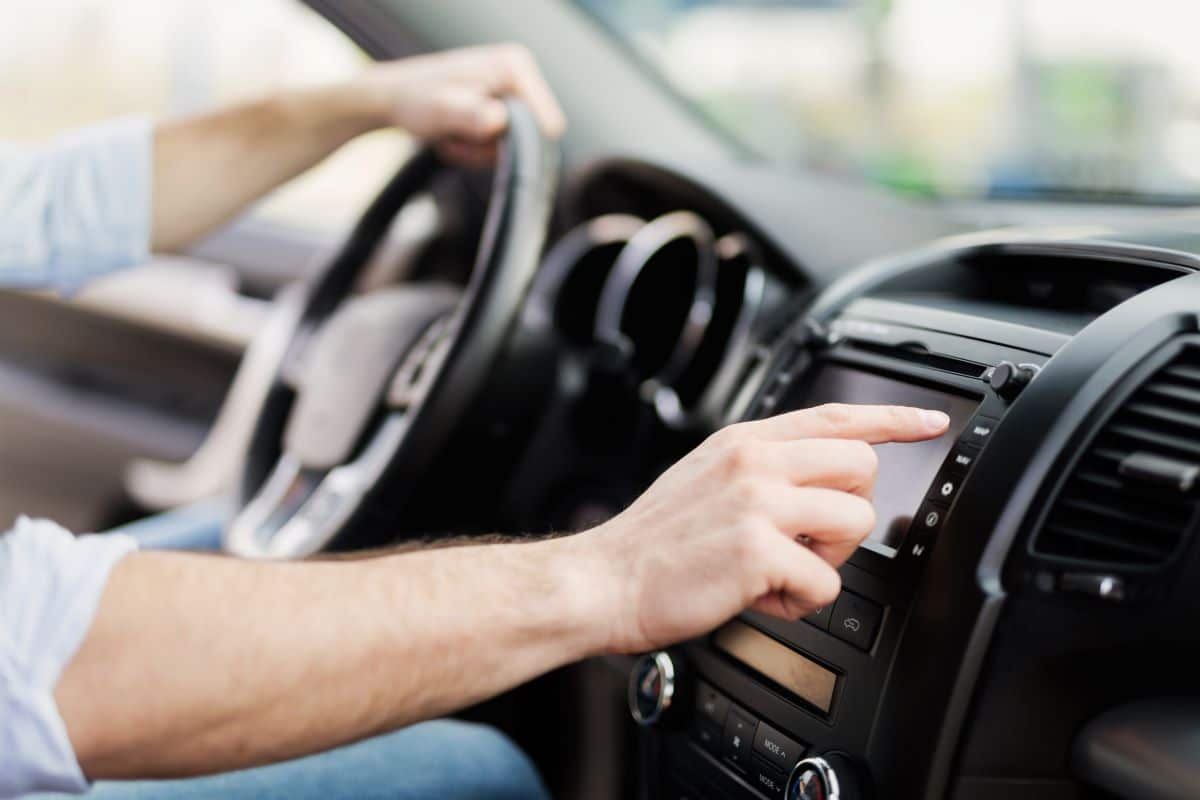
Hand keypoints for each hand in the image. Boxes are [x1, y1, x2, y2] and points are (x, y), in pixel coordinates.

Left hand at [352, 44, 566, 166]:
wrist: (393, 98)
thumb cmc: (414, 99)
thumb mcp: (442, 109)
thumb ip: (471, 115)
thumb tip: (499, 122)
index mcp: (515, 67)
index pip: (546, 123)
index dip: (519, 144)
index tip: (482, 141)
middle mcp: (519, 76)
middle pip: (530, 139)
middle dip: (493, 148)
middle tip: (459, 141)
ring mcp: (510, 93)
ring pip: (513, 147)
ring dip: (480, 152)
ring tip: (452, 138)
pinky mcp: (501, 108)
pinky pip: (500, 145)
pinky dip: (476, 149)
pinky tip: (455, 137)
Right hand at [573, 404, 949, 654]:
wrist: (604, 580)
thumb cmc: (653, 542)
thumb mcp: (705, 477)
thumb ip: (758, 469)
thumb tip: (814, 485)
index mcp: (745, 442)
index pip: (836, 415)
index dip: (893, 418)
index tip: (930, 422)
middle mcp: (755, 462)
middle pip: (863, 467)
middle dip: (852, 512)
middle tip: (810, 539)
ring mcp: (758, 502)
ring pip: (857, 522)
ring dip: (829, 559)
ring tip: (782, 569)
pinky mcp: (758, 550)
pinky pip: (826, 582)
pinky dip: (800, 601)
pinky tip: (761, 596)